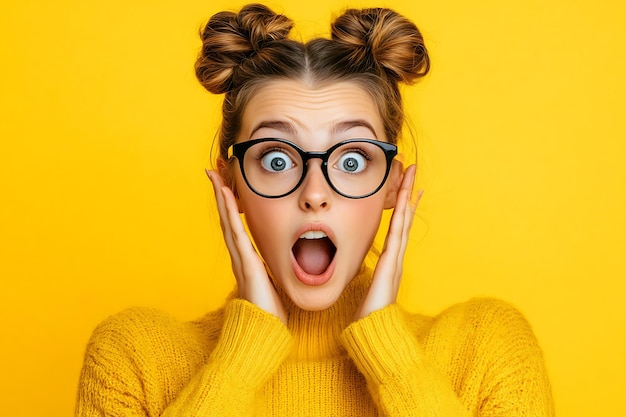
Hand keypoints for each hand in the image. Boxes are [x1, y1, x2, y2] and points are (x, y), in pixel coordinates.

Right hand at [206, 170, 286, 323]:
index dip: (229, 205)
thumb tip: (276, 266)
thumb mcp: (272, 284)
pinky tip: (226, 196)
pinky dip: (229, 213)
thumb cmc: (270, 312)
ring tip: (215, 175)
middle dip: (220, 194)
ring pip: (227, 221)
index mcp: (247, 259)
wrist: (264, 333)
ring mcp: (240, 259)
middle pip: (226, 218)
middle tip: (213, 170)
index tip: (226, 184)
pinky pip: (236, 233)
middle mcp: (239, 256)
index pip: (236, 226)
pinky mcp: (246, 263)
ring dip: (221, 197)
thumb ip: (270, 272)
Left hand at [355, 164, 421, 319]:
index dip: (402, 206)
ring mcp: (396, 259)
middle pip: (404, 219)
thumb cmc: (369, 315)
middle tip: (413, 171)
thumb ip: (368, 279)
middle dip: (408, 193)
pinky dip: (402, 215)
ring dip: (408, 197)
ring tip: (412, 177)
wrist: (376, 332)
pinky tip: (405, 200)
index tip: (405, 188)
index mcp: (390, 261)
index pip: (398, 227)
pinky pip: (397, 233)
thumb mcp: (367, 290)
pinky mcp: (391, 263)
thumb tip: (361, 272)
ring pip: (404, 221)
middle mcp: (396, 257)